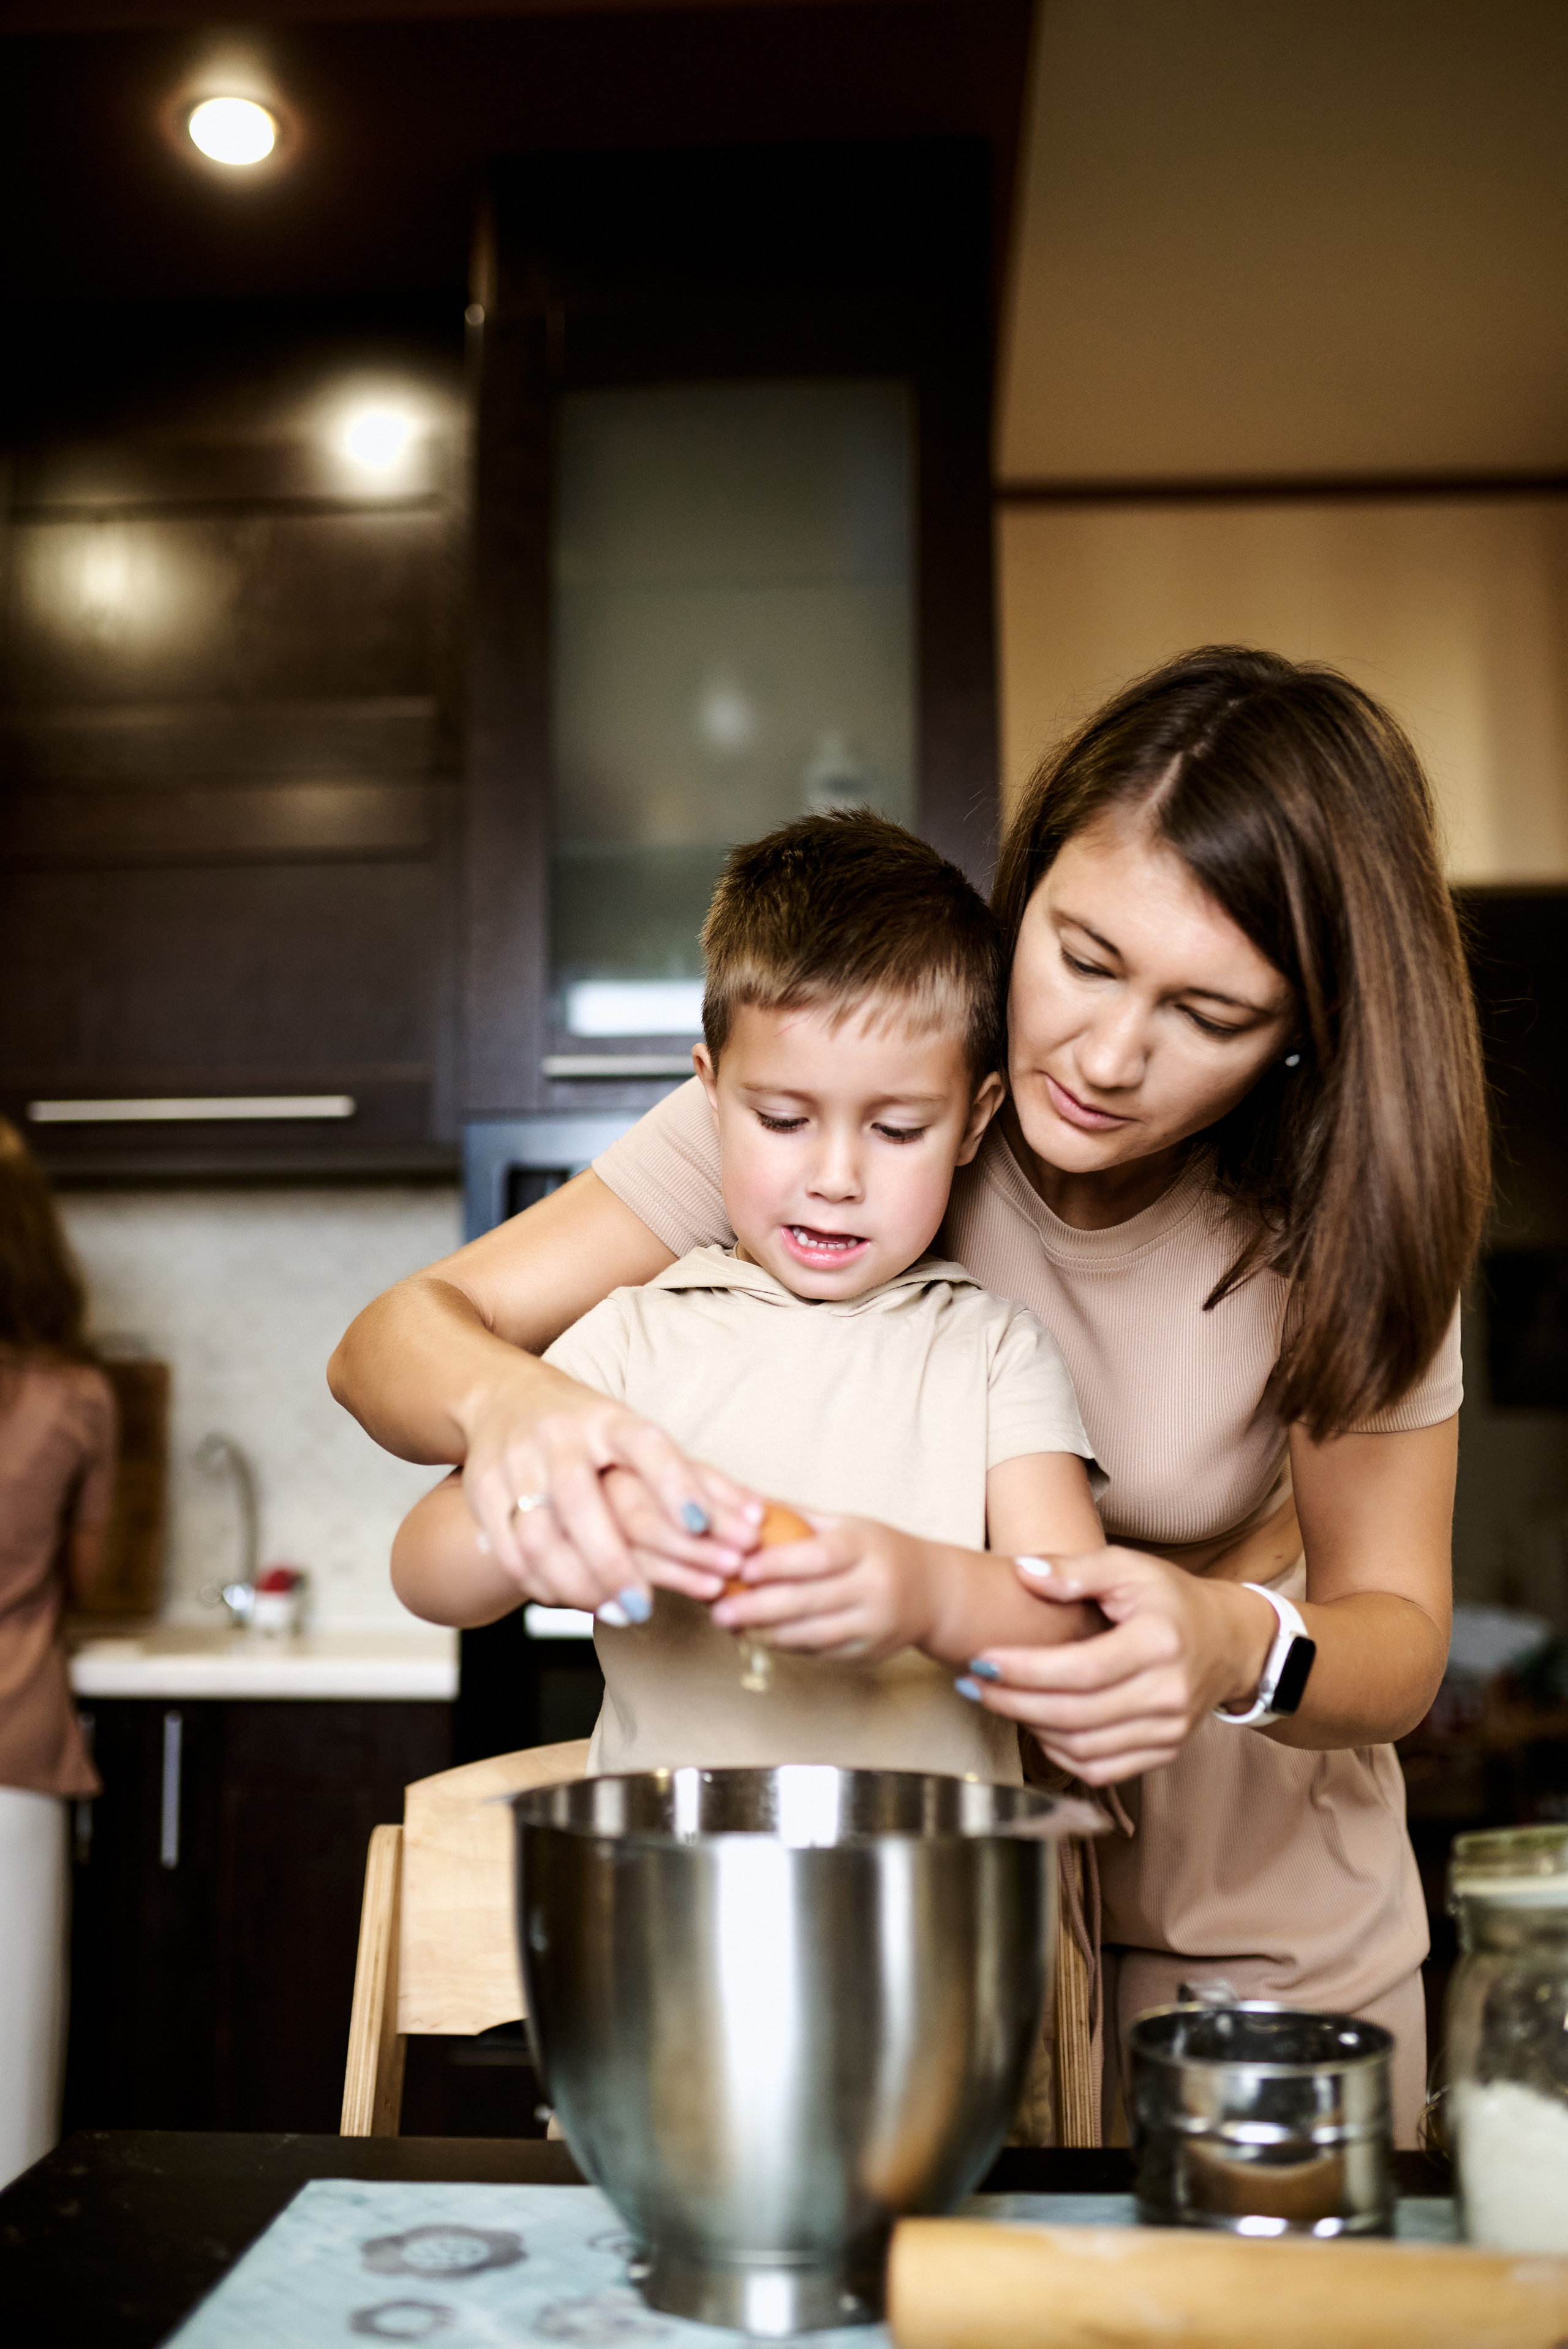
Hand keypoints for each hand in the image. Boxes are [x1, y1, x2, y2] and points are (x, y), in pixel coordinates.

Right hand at [458, 1365, 762, 1613]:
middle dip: (614, 1562)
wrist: (500, 1396)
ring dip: (577, 1583)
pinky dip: (541, 1584)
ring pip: (538, 1535)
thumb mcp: (640, 1439)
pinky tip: (573, 1601)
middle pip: (581, 1501)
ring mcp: (514, 1461)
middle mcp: (558, 1435)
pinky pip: (510, 1551)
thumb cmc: (590, 1428)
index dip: (675, 1486)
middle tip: (646, 1608)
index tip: (702, 1528)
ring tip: (616, 1612)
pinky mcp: (482, 1490)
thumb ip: (697, 1480)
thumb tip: (758, 1519)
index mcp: (607, 1417)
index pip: (645, 1446)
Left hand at [710, 1512, 939, 1661]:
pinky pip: (820, 1651)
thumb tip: (744, 1501)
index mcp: (865, 1548)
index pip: (817, 1557)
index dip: (777, 1565)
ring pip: (811, 1634)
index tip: (740, 1568)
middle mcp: (873, 1587)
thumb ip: (797, 1516)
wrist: (935, 1593)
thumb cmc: (880, 1550)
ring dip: (765, 1633)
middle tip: (718, 1611)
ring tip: (730, 1626)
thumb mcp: (847, 1524)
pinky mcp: (868, 1652)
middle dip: (757, 1608)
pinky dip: (787, 1645)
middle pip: (808, 1601)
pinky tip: (759, 1637)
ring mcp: (873, 1624)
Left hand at [960, 1548, 1276, 1784]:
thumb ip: (1075, 1570)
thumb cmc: (1171, 1598)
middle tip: (974, 1684)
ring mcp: (1170, 1729)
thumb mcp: (1129, 1567)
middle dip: (1014, 1702)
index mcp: (1159, 1642)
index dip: (1024, 1670)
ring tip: (999, 1700)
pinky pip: (1102, 1769)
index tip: (981, 1660)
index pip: (1079, 1669)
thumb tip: (1021, 1573)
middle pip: (1075, 1715)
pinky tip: (1037, 1725)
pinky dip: (1061, 1754)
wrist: (1229, 1641)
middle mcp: (1169, 1693)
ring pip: (1084, 1748)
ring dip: (1032, 1728)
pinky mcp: (1166, 1751)